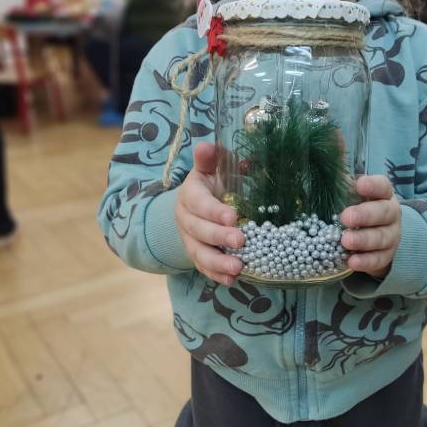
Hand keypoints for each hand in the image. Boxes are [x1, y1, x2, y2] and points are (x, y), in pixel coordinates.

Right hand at [175, 142, 243, 285]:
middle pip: (199, 231)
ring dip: (218, 262)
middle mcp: (186, 220)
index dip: (214, 211)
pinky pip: (204, 268)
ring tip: (238, 268)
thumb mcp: (211, 168)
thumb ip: (210, 158)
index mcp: (190, 196)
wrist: (196, 205)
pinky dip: (217, 275)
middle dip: (219, 237)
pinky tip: (233, 280)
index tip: (234, 216)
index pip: (199, 203)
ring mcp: (190, 240)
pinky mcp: (197, 255)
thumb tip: (207, 145)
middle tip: (241, 241)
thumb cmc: (211, 184)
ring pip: (199, 253)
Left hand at [340, 176, 401, 277]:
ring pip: (382, 238)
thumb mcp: (348, 195)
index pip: (382, 186)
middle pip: (384, 212)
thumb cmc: (356, 210)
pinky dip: (365, 262)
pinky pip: (378, 260)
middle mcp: (390, 214)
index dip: (373, 185)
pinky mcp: (386, 256)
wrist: (373, 239)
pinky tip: (351, 262)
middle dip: (365, 215)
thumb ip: (339, 181)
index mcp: (382, 195)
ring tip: (345, 242)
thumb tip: (324, 160)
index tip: (359, 185)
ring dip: (363, 240)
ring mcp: (391, 236)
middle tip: (345, 217)